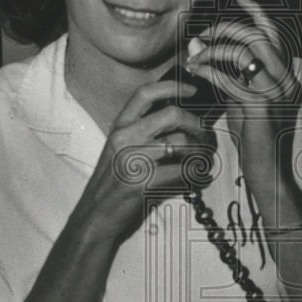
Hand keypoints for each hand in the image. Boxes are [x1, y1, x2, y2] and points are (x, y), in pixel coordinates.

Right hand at [79, 79, 214, 241]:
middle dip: (196, 124)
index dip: (173, 86)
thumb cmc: (112, 182)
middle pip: (172, 114)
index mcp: (119, 126)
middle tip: (205, 136)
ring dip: (200, 152)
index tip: (192, 91)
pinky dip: (197, 175)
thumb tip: (180, 120)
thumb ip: (142, 132)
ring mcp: (132, 159)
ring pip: (181, 143)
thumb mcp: (120, 149)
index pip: (145, 93)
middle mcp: (124, 138)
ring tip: (204, 160)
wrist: (95, 215)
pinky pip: (182, 171)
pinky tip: (199, 178)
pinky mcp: (142, 182)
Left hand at [184, 0, 301, 220]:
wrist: (266, 170)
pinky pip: (231, 80)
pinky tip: (196, 73)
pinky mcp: (261, 108)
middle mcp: (287, 79)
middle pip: (259, 36)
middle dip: (228, 28)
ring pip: (245, 53)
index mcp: (286, 74)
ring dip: (215, 50)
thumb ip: (227, 72)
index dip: (257, 11)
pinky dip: (210, 72)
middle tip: (205, 34)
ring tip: (195, 58)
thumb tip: (200, 44)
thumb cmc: (252, 136)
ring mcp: (277, 93)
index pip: (275, 33)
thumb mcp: (241, 98)